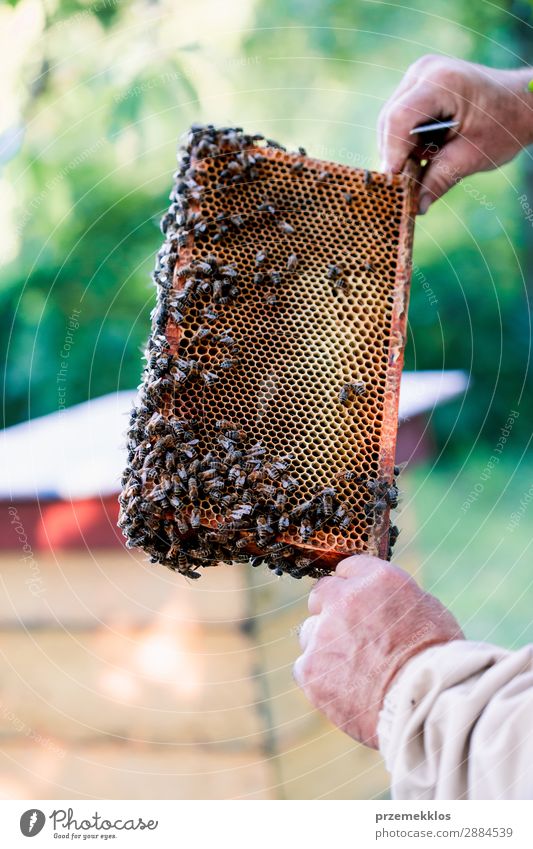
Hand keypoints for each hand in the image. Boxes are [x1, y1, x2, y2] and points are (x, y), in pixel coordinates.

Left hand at [293, 555, 463, 748]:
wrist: (428, 704)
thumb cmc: (438, 660)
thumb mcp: (426, 609)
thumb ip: (392, 599)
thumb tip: (380, 602)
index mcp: (375, 579)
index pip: (347, 568)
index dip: (353, 588)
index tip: (358, 604)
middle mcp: (343, 599)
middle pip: (321, 595)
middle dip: (331, 611)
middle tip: (351, 636)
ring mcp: (322, 634)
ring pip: (310, 632)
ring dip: (324, 645)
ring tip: (354, 671)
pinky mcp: (310, 668)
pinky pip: (305, 667)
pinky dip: (321, 677)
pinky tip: (346, 689)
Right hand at [377, 56, 532, 212]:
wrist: (521, 103)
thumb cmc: (504, 125)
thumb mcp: (472, 156)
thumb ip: (440, 179)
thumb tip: (416, 207)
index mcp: (442, 82)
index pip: (400, 118)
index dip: (392, 152)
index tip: (394, 183)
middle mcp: (425, 72)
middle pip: (390, 120)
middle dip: (394, 155)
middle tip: (404, 186)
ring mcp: (420, 76)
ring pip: (390, 121)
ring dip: (399, 150)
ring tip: (417, 170)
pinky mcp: (418, 85)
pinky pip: (399, 118)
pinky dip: (405, 141)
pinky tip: (422, 155)